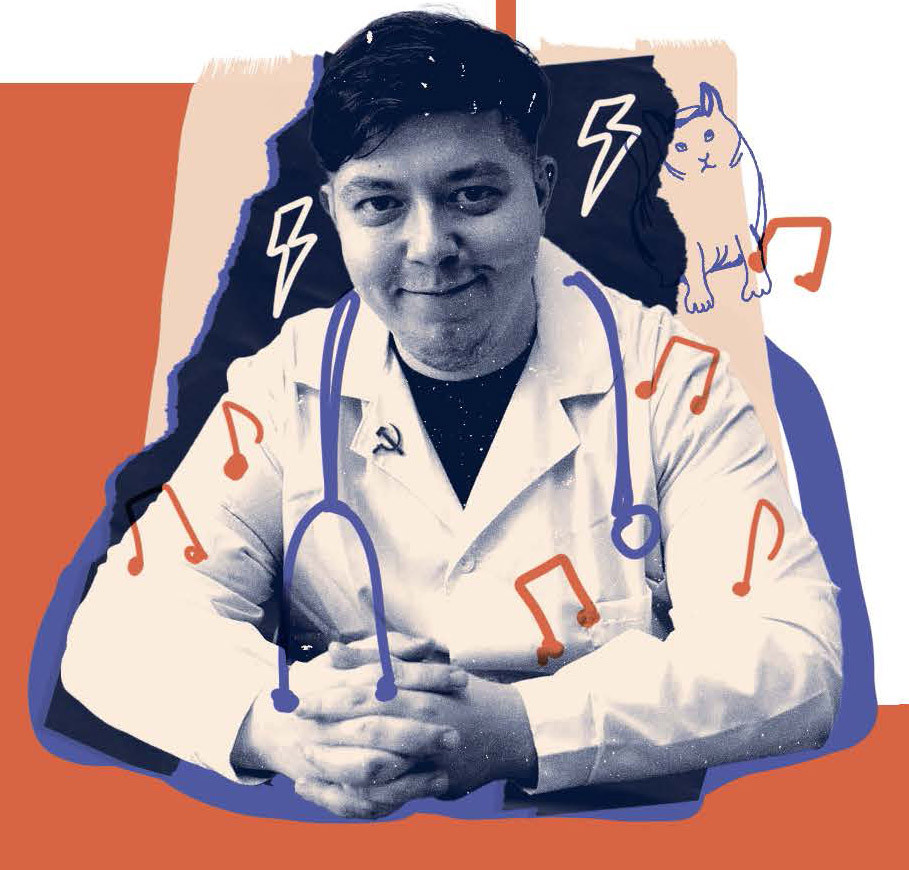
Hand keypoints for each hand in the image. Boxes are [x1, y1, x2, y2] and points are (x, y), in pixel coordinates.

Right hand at [231, 639, 466, 817]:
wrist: (264, 722)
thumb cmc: (316, 685)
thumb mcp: (344, 660)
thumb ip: (386, 649)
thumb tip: (428, 643)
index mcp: (341, 683)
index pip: (389, 677)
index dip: (426, 678)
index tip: (461, 679)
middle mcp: (333, 718)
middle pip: (380, 725)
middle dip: (420, 731)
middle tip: (456, 734)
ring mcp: (326, 753)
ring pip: (369, 766)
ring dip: (408, 770)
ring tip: (444, 769)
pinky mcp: (324, 782)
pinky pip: (360, 798)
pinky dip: (392, 796)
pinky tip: (426, 789)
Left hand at [297, 671, 537, 799]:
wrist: (506, 728)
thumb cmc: (457, 694)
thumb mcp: (419, 667)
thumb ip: (377, 657)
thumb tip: (332, 649)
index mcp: (415, 690)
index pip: (367, 690)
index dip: (332, 693)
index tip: (300, 694)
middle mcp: (419, 722)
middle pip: (365, 726)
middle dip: (327, 729)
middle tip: (294, 729)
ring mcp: (423, 756)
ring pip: (372, 766)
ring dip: (335, 766)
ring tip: (302, 765)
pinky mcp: (426, 782)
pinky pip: (385, 796)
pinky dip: (354, 797)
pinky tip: (329, 794)